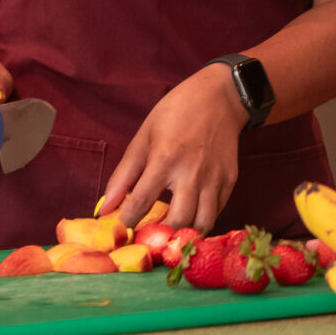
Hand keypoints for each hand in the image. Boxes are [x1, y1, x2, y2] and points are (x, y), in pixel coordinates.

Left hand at [98, 66, 245, 230]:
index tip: (121, 231)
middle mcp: (192, 172)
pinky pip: (216, 212)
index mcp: (165, 158)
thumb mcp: (144, 136)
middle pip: (176, 221)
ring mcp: (214, 178)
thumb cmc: (176, 112)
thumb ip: (124, 174)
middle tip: (147, 237)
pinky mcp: (230, 181)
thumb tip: (105, 207)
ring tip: (170, 230)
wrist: (220, 96)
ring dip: (184, 233)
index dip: (127, 223)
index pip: (141, 203)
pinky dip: (202, 220)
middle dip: (159, 236)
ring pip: (201, 224)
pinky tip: (189, 214)